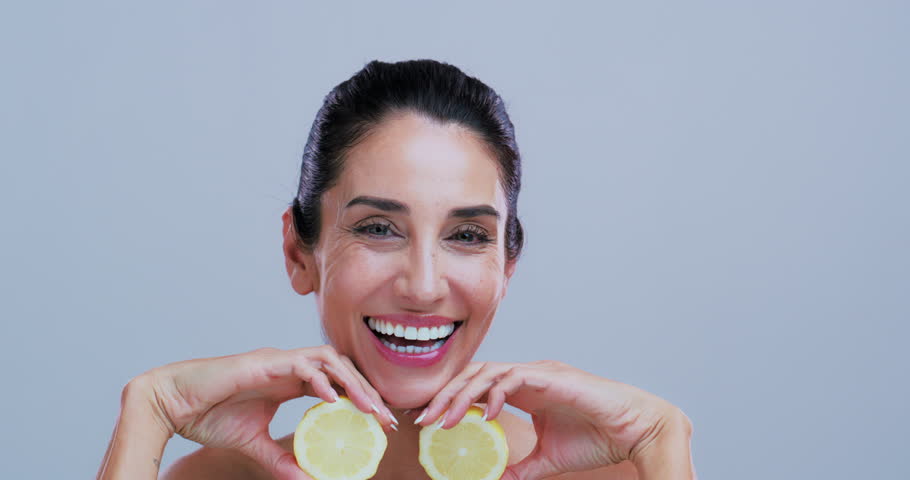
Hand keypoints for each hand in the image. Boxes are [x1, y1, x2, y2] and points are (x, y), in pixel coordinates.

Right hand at [132, 346, 396, 479]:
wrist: (173, 404)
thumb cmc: (208, 416)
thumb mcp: (253, 444)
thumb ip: (280, 459)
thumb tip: (306, 478)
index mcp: (288, 380)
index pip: (336, 382)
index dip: (361, 398)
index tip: (380, 423)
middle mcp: (288, 365)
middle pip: (341, 368)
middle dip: (367, 391)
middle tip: (386, 420)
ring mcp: (277, 360)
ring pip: (329, 360)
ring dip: (353, 382)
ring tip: (370, 408)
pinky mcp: (263, 362)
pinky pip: (300, 364)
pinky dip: (320, 379)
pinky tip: (333, 399)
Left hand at [415, 361, 690, 479]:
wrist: (633, 431)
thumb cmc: (597, 438)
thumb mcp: (548, 459)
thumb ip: (521, 466)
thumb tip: (496, 479)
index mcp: (525, 389)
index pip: (477, 386)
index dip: (451, 400)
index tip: (430, 422)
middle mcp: (528, 375)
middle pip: (474, 375)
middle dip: (446, 395)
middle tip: (424, 419)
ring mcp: (539, 372)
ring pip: (488, 372)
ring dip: (462, 394)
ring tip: (445, 419)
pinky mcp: (552, 375)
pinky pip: (514, 376)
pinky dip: (495, 392)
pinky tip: (485, 414)